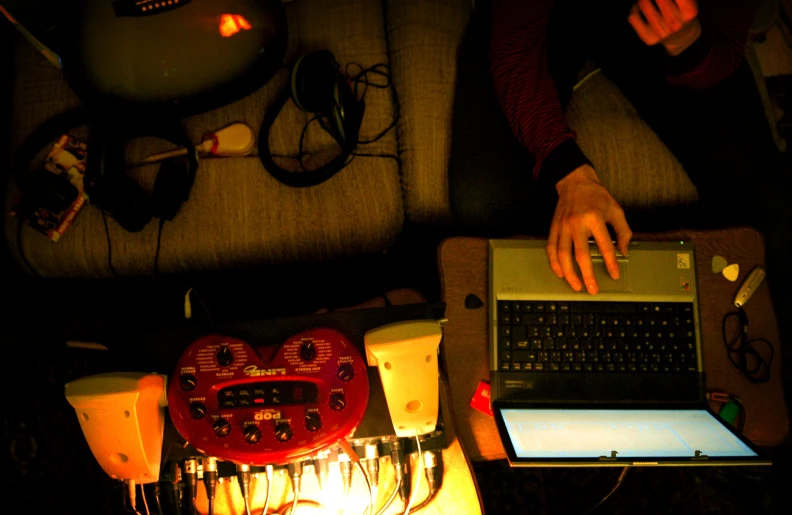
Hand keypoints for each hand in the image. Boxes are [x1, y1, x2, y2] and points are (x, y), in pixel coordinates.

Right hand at [547, 164, 632, 294]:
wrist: (575, 182)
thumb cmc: (597, 196)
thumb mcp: (616, 210)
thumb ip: (623, 231)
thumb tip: (623, 252)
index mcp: (594, 218)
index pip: (604, 246)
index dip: (611, 263)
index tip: (614, 275)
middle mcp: (576, 224)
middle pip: (581, 255)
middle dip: (587, 275)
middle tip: (592, 289)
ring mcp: (562, 226)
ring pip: (563, 255)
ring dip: (569, 273)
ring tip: (576, 285)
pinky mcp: (553, 228)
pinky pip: (551, 248)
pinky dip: (554, 263)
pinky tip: (560, 273)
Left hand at [628, 0, 700, 55]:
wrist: (682, 38)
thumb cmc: (683, 12)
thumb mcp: (686, 1)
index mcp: (689, 11)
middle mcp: (676, 24)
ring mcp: (662, 33)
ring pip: (643, 3)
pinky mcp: (649, 39)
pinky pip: (633, 17)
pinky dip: (634, 7)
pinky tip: (638, 5)